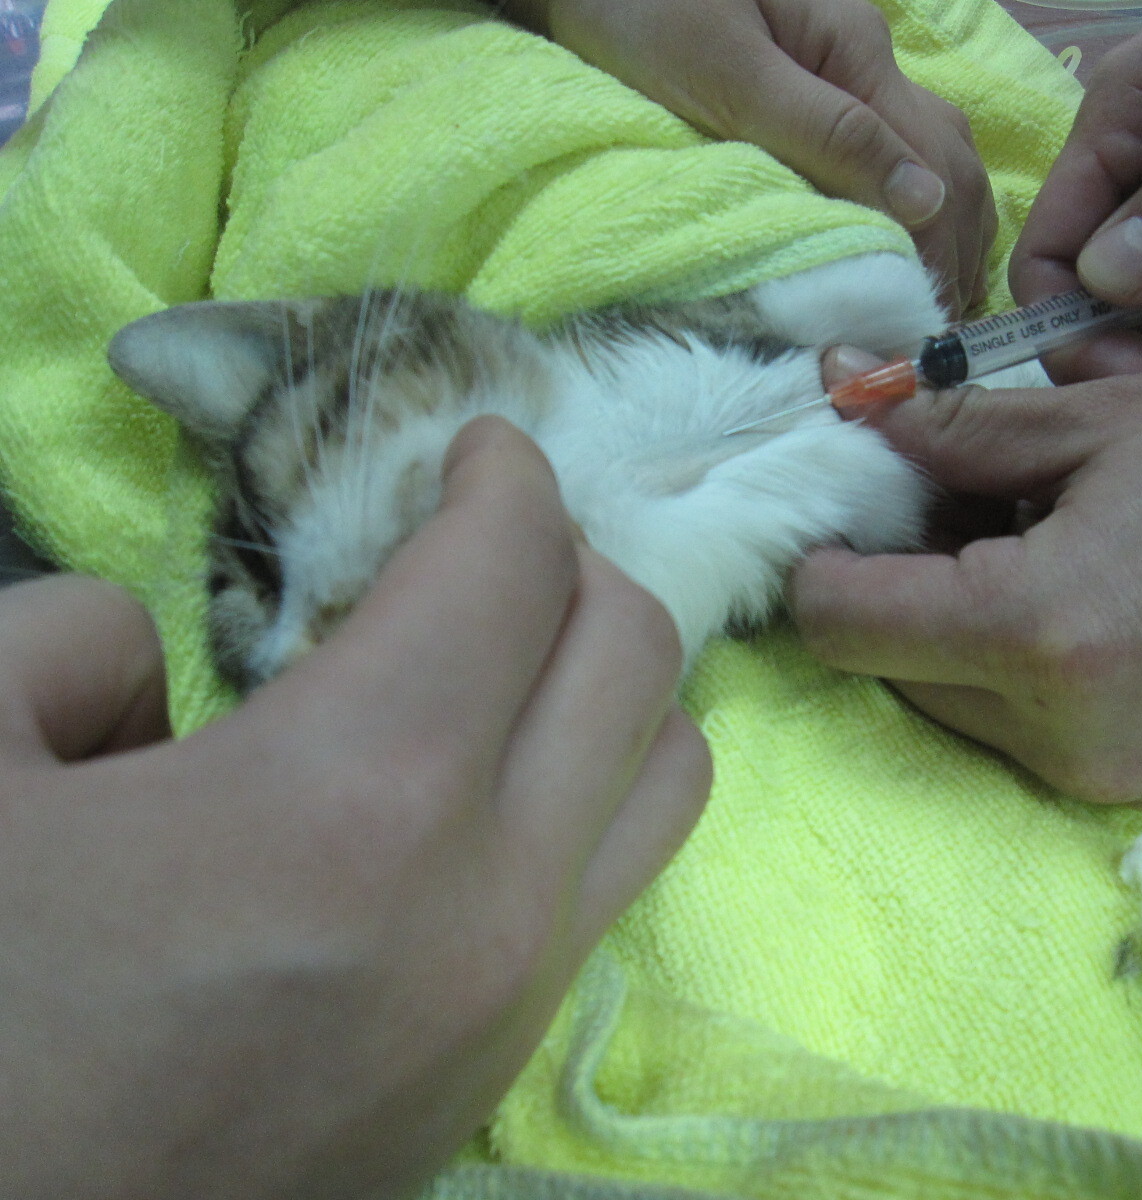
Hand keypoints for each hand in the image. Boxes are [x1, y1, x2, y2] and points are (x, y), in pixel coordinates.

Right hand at [0, 417, 710, 1198]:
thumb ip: (71, 645)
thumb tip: (159, 660)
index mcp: (357, 799)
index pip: (513, 569)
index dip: (503, 477)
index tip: (478, 449)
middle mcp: (490, 896)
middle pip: (632, 654)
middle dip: (571, 561)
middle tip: (489, 543)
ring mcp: (520, 995)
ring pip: (669, 775)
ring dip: (612, 684)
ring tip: (515, 660)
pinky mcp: (505, 1069)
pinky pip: (617, 883)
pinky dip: (593, 794)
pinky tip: (486, 793)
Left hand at [504, 0, 995, 315]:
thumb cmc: (645, 10)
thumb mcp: (731, 75)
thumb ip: (827, 134)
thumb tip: (925, 203)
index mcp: (859, 53)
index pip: (934, 171)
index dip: (936, 256)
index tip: (918, 327)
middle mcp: (870, 60)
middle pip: (951, 164)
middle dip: (955, 250)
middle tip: (934, 333)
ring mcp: (847, 71)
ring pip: (933, 156)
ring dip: (943, 231)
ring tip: (931, 302)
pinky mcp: (814, 87)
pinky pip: (888, 151)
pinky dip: (909, 206)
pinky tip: (900, 249)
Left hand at [792, 347, 1141, 807]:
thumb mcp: (1117, 414)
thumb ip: (962, 427)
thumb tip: (849, 406)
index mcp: (1043, 631)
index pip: (841, 624)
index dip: (819, 559)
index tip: (841, 502)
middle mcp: (1066, 735)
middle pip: (892, 669)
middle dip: (890, 586)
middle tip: (944, 492)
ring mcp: (1116, 778)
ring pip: (958, 705)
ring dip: (956, 626)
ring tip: (1029, 527)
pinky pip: (1032, 731)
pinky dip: (1021, 666)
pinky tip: (1082, 578)